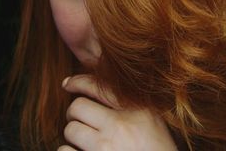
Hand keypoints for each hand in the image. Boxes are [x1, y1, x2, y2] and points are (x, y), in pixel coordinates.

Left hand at [57, 74, 176, 150]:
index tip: (68, 83)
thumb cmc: (157, 150)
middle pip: (78, 107)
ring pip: (70, 130)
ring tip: (85, 141)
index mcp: (137, 110)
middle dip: (74, 113)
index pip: (99, 85)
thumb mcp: (151, 121)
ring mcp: (106, 147)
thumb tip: (98, 88)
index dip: (78, 81)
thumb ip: (130, 104)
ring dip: (73, 135)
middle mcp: (121, 126)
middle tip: (79, 120)